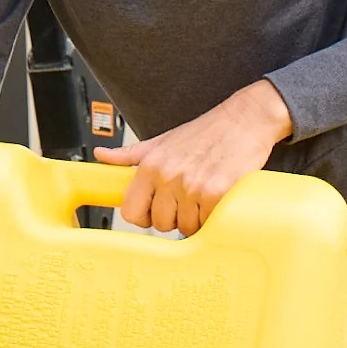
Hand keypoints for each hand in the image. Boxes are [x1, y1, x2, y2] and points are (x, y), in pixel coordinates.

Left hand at [94, 79, 292, 232]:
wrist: (245, 119)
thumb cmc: (205, 132)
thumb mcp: (162, 140)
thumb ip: (130, 154)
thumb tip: (102, 155)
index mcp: (151, 165)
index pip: (131, 211)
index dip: (144, 216)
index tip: (156, 211)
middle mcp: (168, 176)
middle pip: (160, 224)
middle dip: (174, 218)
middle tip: (188, 200)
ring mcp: (192, 186)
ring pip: (185, 228)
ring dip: (196, 218)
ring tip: (205, 196)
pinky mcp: (217, 194)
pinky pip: (208, 224)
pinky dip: (214, 217)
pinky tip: (218, 198)